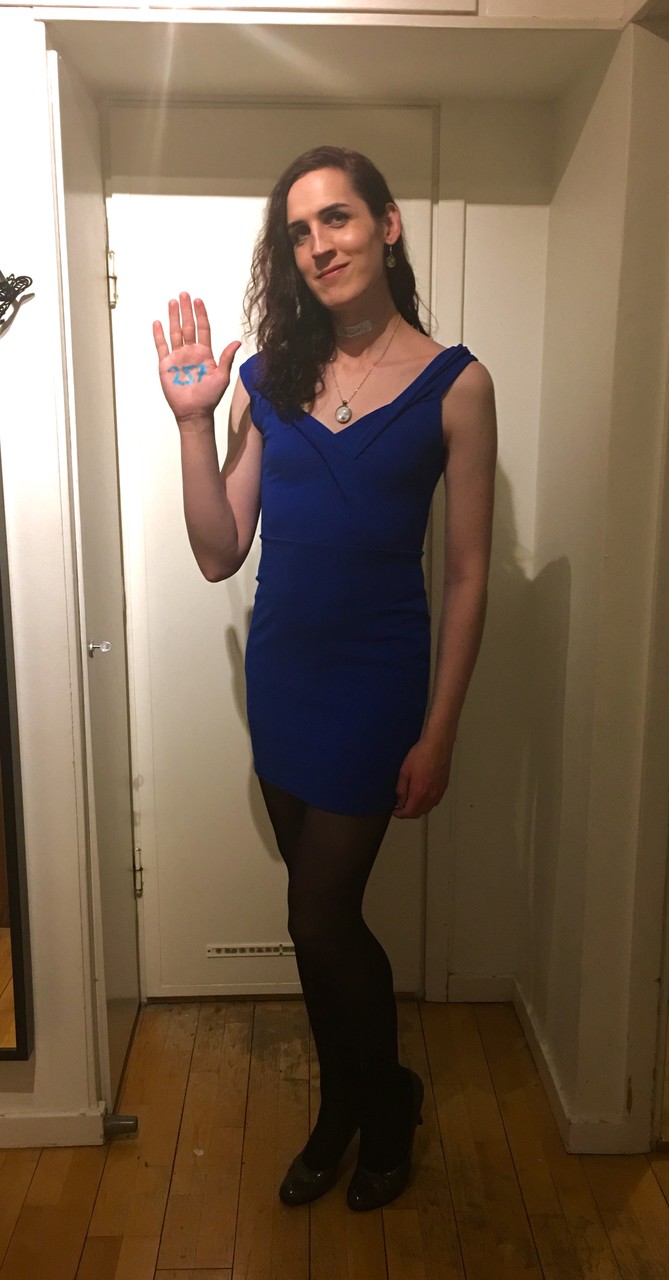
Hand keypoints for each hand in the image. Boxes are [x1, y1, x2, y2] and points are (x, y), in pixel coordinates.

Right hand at [153, 292, 240, 427]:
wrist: (194, 412)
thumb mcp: (222, 376)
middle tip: (184, 295)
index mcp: (205, 353)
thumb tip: (237, 341)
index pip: (203, 329)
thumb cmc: (209, 397)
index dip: (201, 315)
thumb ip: (226, 358)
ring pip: (175, 332)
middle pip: (188, 326)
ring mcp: (178, 357)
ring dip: (173, 317)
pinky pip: (162, 346)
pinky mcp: (166, 365)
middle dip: (186, 310)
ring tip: (172, 302)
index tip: (198, 301)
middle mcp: (191, 352)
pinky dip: (158, 334)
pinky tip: (158, 323)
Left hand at [393, 737, 452, 818]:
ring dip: (418, 808)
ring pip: (428, 808)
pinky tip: (422, 794)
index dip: (400, 815)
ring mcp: (439, 791)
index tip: (395, 811)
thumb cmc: (422, 754)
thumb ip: (401, 789)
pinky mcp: (444, 786)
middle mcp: (431, 795)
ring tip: (411, 800)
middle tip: (401, 806)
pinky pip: (435, 801)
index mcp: (420, 792)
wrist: (437, 745)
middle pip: (419, 813)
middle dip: (409, 812)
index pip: (410, 812)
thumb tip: (400, 801)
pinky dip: (427, 802)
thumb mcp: (404, 771)